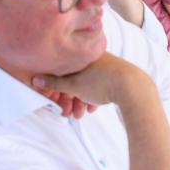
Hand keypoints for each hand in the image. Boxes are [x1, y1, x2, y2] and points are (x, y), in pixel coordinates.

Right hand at [31, 53, 148, 112]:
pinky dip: (94, 97)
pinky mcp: (117, 76)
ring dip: (81, 100)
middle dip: (70, 98)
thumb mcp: (73, 85)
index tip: (55, 101)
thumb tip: (36, 79)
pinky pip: (100, 86)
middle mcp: (94, 58)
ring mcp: (107, 66)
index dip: (57, 87)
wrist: (133, 88)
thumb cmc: (101, 82)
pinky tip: (93, 108)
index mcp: (82, 55)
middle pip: (76, 78)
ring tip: (81, 115)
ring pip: (88, 84)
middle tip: (69, 113)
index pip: (63, 70)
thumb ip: (54, 83)